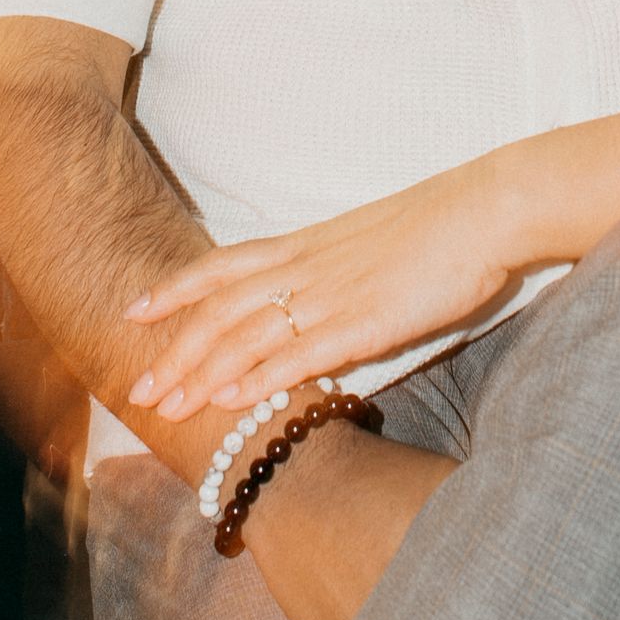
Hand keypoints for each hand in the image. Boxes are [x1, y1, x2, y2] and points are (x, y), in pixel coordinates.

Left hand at [123, 156, 517, 421]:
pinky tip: (233, 402)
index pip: (223, 265)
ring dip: (203, 375)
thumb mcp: (369, 239)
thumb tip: (315, 294)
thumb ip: (335, 267)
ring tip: (168, 409)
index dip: (176, 290)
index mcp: (308, 244)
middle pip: (222, 310)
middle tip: (137, 393)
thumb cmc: (438, 224)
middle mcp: (308, 267)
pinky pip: (299, 353)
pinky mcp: (365, 322)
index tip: (135, 311)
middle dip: (175, 353)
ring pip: (249, 336)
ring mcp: (333, 294)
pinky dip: (261, 379)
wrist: (484, 209)